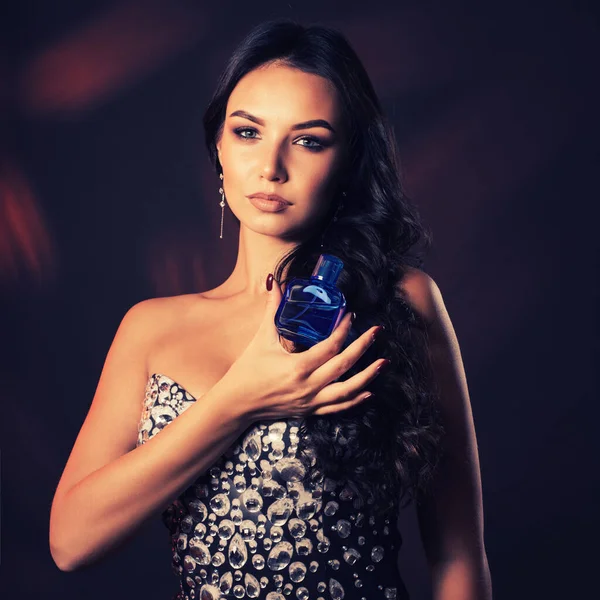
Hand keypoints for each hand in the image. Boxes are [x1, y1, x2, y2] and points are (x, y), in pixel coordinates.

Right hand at [220, 274, 386, 420]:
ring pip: (347, 391)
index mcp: (296, 367)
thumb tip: (273, 282)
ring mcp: (311, 401)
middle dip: (363, 348)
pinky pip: (338, 407)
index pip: (329, 347)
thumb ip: (271, 310)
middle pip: (344, 366)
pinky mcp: (310, 410)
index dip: (343, 330)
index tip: (351, 315)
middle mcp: (308, 386)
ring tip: (383, 362)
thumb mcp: (260, 339)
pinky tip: (369, 391)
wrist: (237, 404)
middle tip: (377, 332)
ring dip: (368, 376)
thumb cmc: (247, 370)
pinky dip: (355, 399)